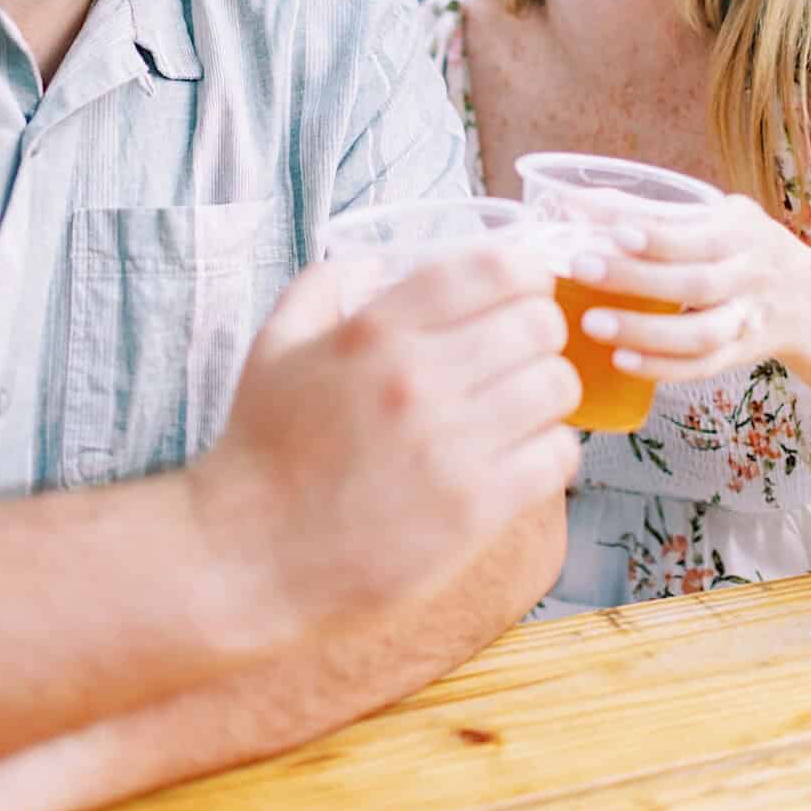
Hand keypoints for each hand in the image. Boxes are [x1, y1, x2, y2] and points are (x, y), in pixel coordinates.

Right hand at [202, 244, 581, 633]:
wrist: (251, 551)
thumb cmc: (262, 447)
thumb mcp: (274, 346)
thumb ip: (322, 287)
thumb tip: (375, 259)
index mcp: (374, 331)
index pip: (494, 270)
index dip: (525, 271)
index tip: (522, 287)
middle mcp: (419, 380)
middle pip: (539, 324)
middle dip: (539, 330)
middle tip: (519, 349)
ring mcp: (452, 447)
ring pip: (558, 387)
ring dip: (546, 389)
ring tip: (519, 403)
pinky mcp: (476, 509)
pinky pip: (558, 455)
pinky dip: (549, 448)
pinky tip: (519, 453)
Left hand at [567, 194, 810, 383]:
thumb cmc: (743, 247)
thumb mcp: (718, 217)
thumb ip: (658, 212)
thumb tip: (576, 203)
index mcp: (742, 233)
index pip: (699, 235)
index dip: (657, 237)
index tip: (613, 232)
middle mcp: (749, 276)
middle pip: (695, 283)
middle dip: (635, 278)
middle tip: (580, 269)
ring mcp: (746, 320)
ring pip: (700, 334)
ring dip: (644, 331)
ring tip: (592, 323)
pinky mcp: (739, 355)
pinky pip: (702, 367)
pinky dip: (661, 367)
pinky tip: (621, 360)